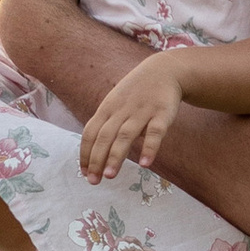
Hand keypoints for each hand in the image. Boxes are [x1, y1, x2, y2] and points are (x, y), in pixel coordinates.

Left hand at [81, 51, 190, 183]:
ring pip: (125, 135)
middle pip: (105, 136)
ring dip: (116, 156)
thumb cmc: (136, 92)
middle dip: (97, 159)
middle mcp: (122, 110)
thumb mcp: (115, 103)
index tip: (84, 172)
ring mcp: (142, 111)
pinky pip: (155, 132)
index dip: (86, 153)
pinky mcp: (162, 113)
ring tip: (109, 175)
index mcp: (108, 108)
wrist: (165, 69)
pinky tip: (144, 164)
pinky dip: (149, 147)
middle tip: (93, 181)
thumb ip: (105, 125)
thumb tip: (93, 153)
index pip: (90, 132)